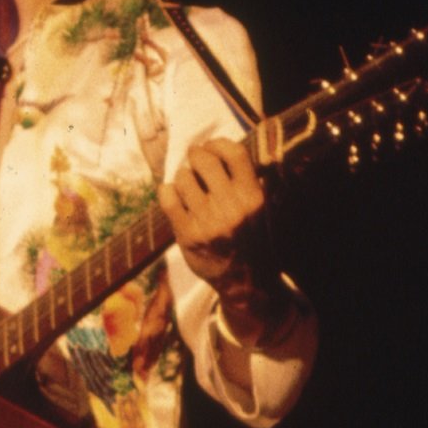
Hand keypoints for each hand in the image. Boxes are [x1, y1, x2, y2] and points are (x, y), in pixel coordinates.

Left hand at [157, 138, 288, 344]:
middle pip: (204, 159)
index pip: (234, 153)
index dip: (218, 144)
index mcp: (253, 197)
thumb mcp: (260, 209)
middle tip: (194, 162)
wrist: (246, 282)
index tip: (211, 148)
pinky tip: (173, 196)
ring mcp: (208, 221)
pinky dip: (167, 191)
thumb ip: (245, 181)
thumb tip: (220, 147)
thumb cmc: (251, 239)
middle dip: (195, 156)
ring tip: (188, 186)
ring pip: (182, 177)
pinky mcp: (188, 234)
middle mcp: (232, 207)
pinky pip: (167, 197)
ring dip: (182, 177)